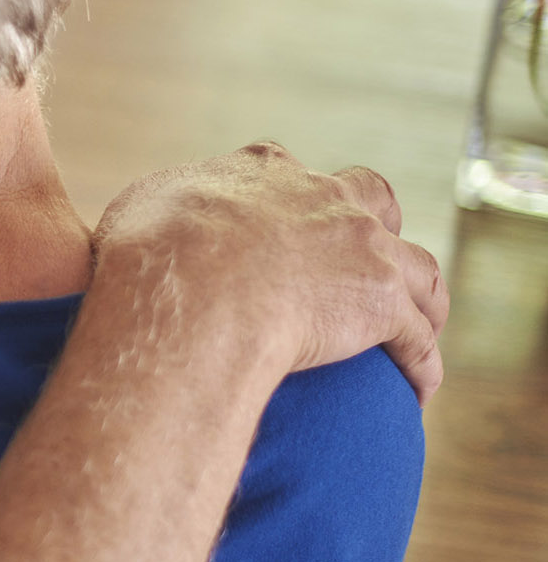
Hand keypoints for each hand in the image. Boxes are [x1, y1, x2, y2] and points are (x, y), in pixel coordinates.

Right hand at [92, 142, 447, 403]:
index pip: (285, 171)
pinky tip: (419, 390)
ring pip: (417, 269)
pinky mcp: (382, 304)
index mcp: (261, 172)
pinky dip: (422, 365)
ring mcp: (362, 248)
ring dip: (420, 298)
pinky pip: (418, 340)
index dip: (286, 198)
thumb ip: (159, 210)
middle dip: (372, 223)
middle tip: (358, 260)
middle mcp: (323, 197)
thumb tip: (149, 229)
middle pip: (370, 197)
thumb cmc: (152, 254)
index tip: (276, 225)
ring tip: (417, 327)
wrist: (192, 291)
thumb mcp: (138, 209)